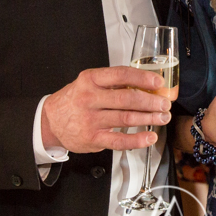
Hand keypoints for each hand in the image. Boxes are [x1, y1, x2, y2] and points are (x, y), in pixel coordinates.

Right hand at [41, 67, 172, 152]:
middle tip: (165, 104)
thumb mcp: (88, 83)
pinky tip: (149, 137)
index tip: (158, 82)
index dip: (142, 78)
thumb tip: (144, 85)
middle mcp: (90, 98)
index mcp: (90, 80)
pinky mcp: (93, 138)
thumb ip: (112, 83)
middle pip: (126, 99)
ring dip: (148, 118)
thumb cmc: (74, 100)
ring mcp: (91, 120)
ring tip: (162, 118)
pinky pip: (119, 141)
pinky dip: (137, 140)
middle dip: (150, 102)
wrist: (50, 121)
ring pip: (126, 118)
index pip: (121, 75)